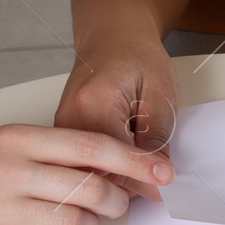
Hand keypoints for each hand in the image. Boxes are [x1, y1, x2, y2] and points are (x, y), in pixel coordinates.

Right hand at [0, 124, 174, 224]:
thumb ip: (45, 154)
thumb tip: (102, 169)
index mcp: (18, 139)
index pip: (94, 147)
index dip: (136, 163)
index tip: (162, 174)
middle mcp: (12, 171)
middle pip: (94, 189)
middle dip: (116, 204)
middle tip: (114, 208)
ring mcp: (0, 210)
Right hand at [54, 31, 178, 200]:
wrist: (114, 38)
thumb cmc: (138, 57)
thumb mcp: (161, 96)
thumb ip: (158, 139)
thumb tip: (157, 179)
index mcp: (96, 102)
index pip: (117, 160)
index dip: (143, 178)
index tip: (163, 187)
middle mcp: (70, 117)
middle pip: (96, 172)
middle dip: (129, 185)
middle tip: (154, 184)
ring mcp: (61, 126)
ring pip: (86, 173)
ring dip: (115, 181)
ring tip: (140, 172)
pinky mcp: (62, 132)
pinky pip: (81, 164)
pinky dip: (104, 171)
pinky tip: (122, 166)